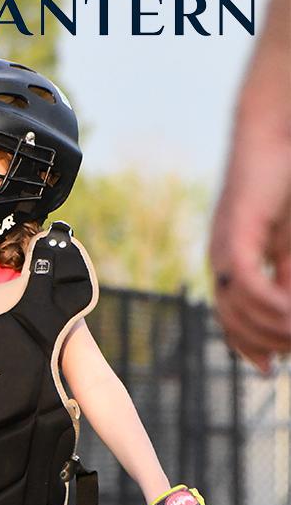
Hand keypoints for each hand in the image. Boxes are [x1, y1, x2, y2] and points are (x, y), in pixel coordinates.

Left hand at [209, 128, 290, 372]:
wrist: (275, 137)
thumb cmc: (285, 184)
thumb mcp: (289, 244)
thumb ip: (287, 277)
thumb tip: (288, 312)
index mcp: (231, 264)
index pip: (231, 318)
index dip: (250, 346)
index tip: (272, 367)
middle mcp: (220, 261)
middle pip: (232, 321)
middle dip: (265, 342)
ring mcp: (223, 249)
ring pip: (239, 308)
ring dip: (272, 327)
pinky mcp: (235, 235)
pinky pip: (246, 283)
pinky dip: (269, 304)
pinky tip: (290, 313)